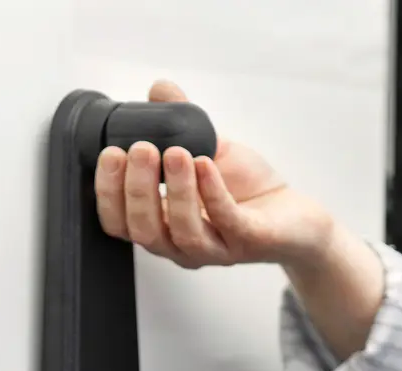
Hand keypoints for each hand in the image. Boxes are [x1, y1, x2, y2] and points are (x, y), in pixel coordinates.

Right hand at [94, 79, 335, 269]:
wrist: (293, 215)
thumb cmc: (245, 190)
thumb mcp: (206, 150)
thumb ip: (178, 124)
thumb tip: (158, 90)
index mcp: (161, 226)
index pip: (119, 223)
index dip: (108, 193)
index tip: (110, 154)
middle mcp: (180, 245)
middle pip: (145, 230)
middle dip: (137, 189)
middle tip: (141, 149)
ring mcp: (214, 248)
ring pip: (183, 231)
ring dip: (176, 190)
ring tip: (175, 152)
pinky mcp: (248, 242)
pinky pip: (227, 221)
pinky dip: (213, 192)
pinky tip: (205, 164)